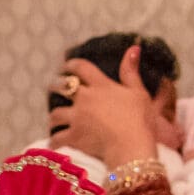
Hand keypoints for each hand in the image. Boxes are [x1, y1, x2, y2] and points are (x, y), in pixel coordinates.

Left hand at [47, 47, 164, 169]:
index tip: (66, 65)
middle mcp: (85, 99)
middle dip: (56, 87)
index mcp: (101, 86)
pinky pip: (57, 138)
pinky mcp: (73, 137)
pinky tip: (54, 144)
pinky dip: (54, 141)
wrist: (131, 147)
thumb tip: (133, 48)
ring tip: (54, 120)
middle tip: (55, 89)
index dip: (71, 64)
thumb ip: (131, 71)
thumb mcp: (139, 92)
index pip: (81, 67)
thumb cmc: (140, 119)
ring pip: (55, 114)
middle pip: (61, 87)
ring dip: (53, 117)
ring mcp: (77, 118)